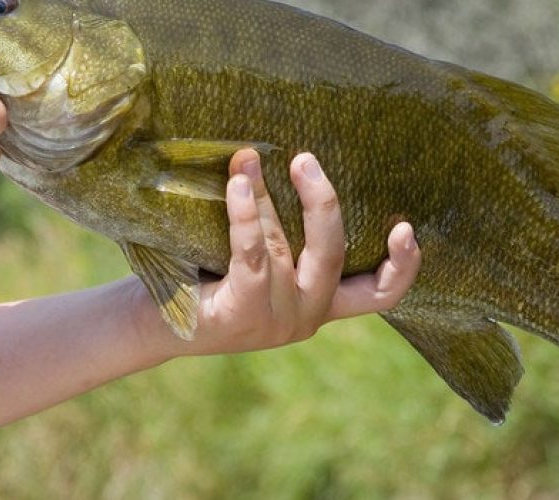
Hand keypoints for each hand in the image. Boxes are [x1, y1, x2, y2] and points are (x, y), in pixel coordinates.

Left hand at [135, 150, 420, 357]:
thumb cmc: (206, 280)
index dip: (403, 266)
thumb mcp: (258, 262)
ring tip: (247, 158)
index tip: (407, 227)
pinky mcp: (243, 315)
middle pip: (334, 255)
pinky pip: (253, 254)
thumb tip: (285, 157)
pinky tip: (237, 185)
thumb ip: (284, 233)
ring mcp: (277, 321)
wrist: (150, 325)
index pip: (379, 295)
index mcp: (321, 304)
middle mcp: (306, 317)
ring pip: (284, 246)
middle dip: (322, 203)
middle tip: (305, 159)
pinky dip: (246, 214)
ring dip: (264, 196)